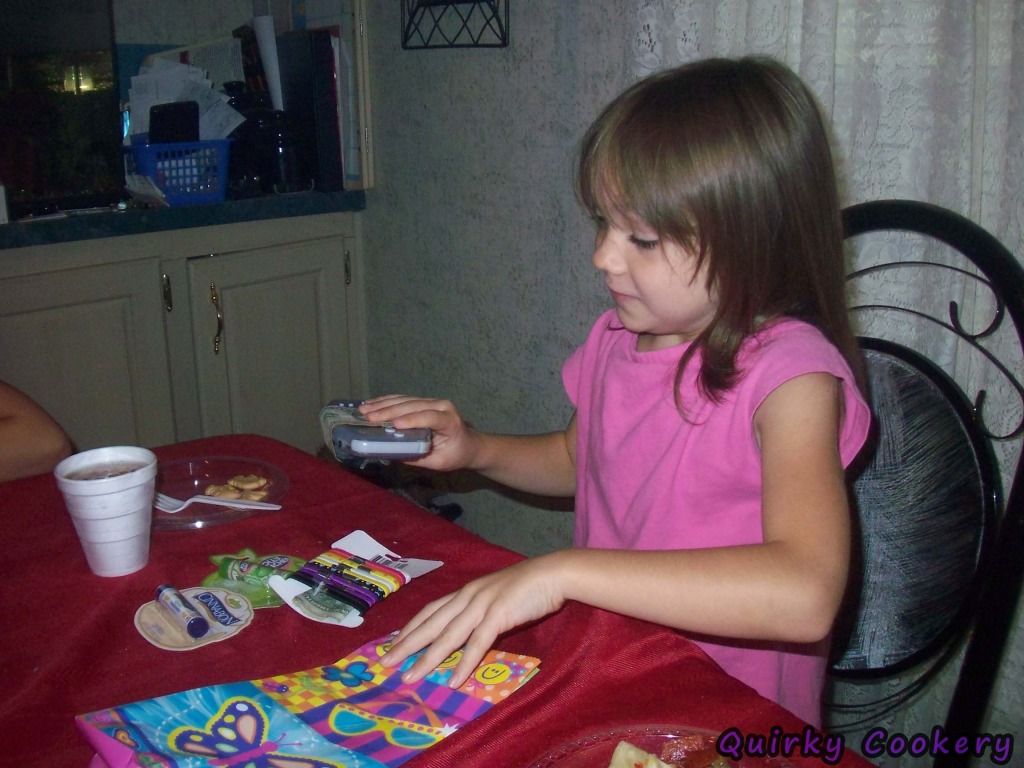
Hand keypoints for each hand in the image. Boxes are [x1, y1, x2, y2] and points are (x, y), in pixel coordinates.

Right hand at [359, 395, 479, 471]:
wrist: (469, 444)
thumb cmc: (455, 455)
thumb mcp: (439, 462)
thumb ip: (418, 457)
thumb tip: (392, 454)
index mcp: (450, 421)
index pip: (430, 417)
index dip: (412, 420)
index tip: (394, 425)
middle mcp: (442, 406)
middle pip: (413, 406)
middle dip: (389, 411)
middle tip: (368, 417)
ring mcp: (433, 401)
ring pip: (405, 400)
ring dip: (383, 404)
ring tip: (364, 409)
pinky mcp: (424, 401)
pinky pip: (404, 399)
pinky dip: (387, 401)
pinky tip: (372, 403)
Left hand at [379, 553, 567, 687]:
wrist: (553, 574)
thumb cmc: (528, 586)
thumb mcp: (497, 597)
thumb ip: (482, 611)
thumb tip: (470, 632)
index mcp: (466, 591)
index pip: (430, 610)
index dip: (411, 627)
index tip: (393, 643)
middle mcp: (468, 596)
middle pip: (431, 623)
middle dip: (406, 644)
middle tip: (385, 663)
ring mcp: (482, 605)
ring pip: (448, 635)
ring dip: (427, 658)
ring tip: (410, 676)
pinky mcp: (498, 615)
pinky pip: (477, 643)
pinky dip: (464, 663)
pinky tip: (454, 680)